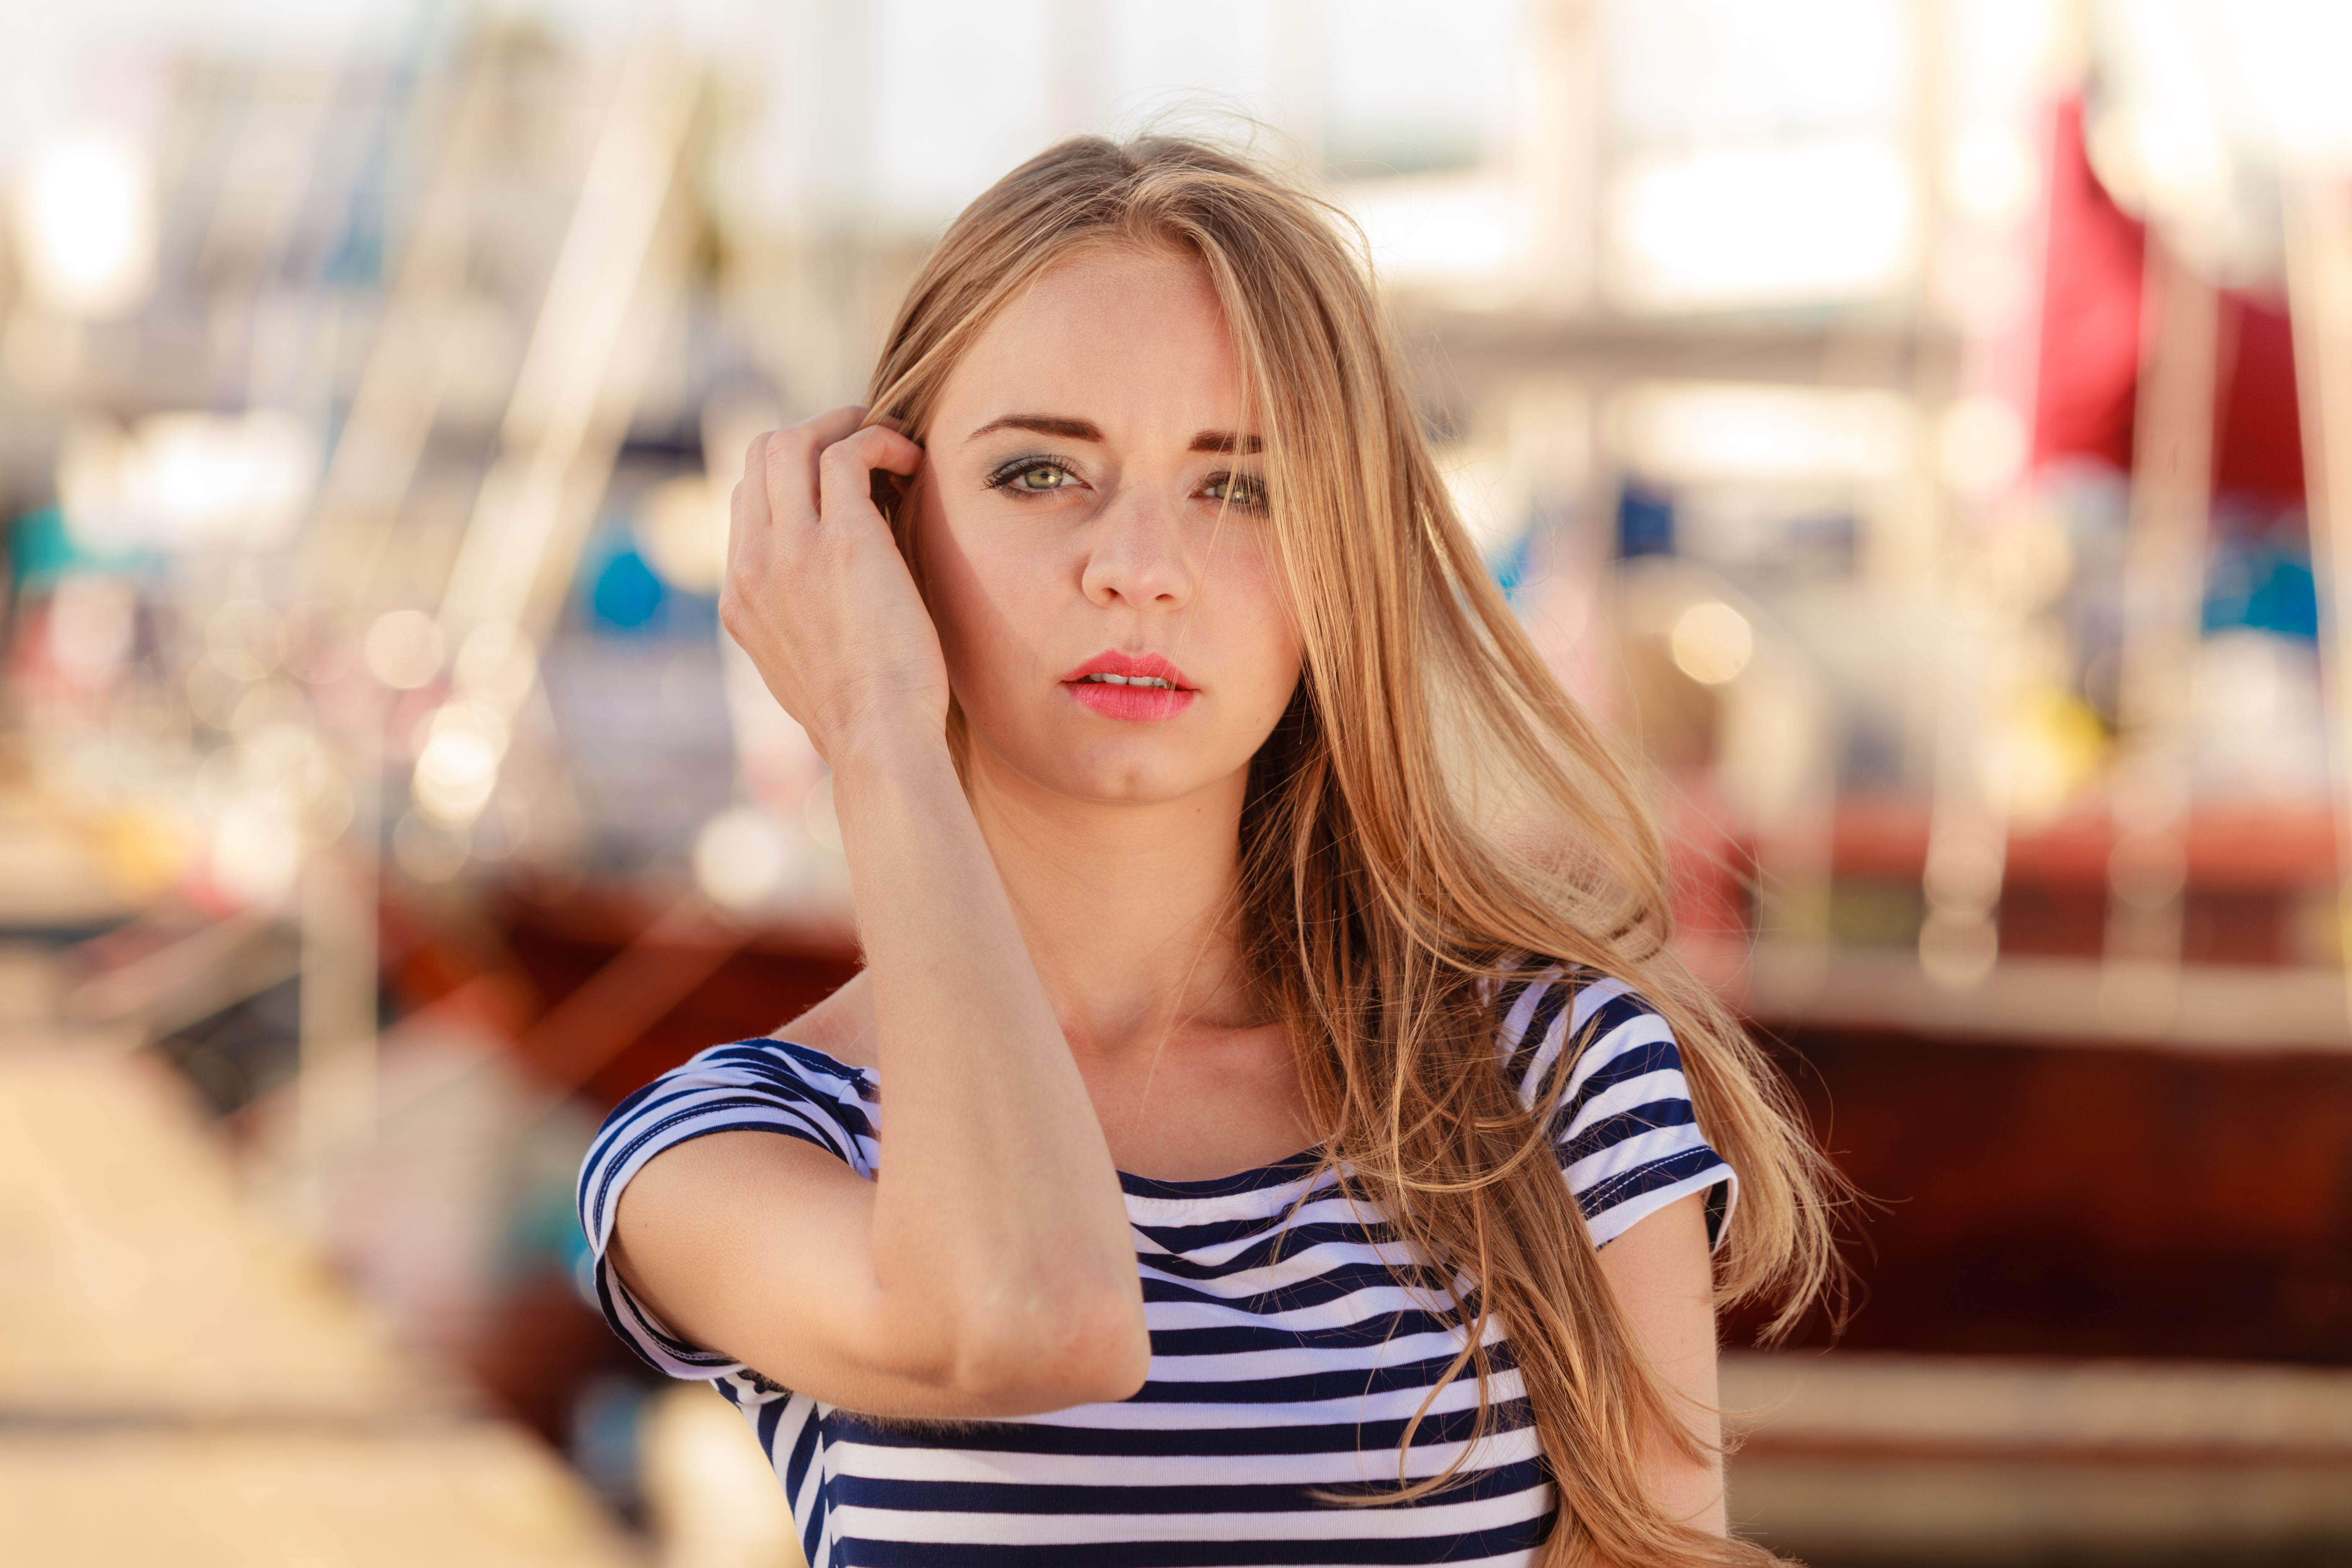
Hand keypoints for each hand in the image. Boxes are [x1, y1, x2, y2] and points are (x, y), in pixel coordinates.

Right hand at [721, 407, 940, 761]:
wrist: (878, 741)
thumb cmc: (865, 715)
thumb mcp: (806, 665)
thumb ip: (798, 617)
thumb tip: (826, 590)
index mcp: (740, 595)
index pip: (747, 498)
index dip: (795, 474)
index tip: (843, 480)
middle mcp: (753, 566)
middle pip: (760, 456)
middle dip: (813, 433)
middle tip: (865, 440)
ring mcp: (790, 550)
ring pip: (793, 442)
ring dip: (845, 427)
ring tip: (891, 441)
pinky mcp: (843, 541)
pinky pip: (847, 455)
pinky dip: (878, 442)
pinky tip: (911, 462)